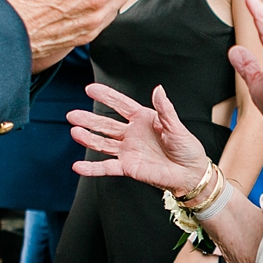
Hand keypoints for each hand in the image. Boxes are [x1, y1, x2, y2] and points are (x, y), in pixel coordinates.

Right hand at [70, 83, 209, 195]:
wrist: (191, 174)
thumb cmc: (187, 148)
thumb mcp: (177, 126)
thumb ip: (165, 109)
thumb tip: (158, 89)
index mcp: (144, 119)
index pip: (121, 105)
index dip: (106, 97)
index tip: (90, 89)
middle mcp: (132, 134)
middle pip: (106, 125)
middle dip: (89, 120)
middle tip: (72, 115)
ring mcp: (128, 151)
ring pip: (103, 143)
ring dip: (88, 139)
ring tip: (74, 132)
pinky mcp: (128, 168)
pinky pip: (106, 167)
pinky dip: (92, 168)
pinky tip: (78, 166)